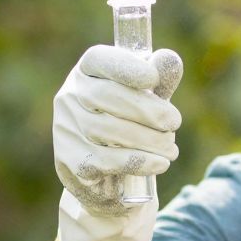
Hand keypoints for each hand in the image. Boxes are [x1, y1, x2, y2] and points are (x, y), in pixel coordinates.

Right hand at [54, 42, 184, 240]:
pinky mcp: (71, 162)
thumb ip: (159, 83)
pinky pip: (108, 161)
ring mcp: (66, 130)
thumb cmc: (127, 129)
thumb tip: (170, 59)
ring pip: (110, 130)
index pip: (99, 60)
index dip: (126, 66)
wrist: (105, 181)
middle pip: (108, 96)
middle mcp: (69, 97)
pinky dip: (139, 161)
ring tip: (171, 148)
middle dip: (148, 109)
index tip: (154, 79)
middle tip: (174, 122)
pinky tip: (160, 163)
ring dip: (149, 139)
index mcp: (85, 73)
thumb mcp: (146, 103)